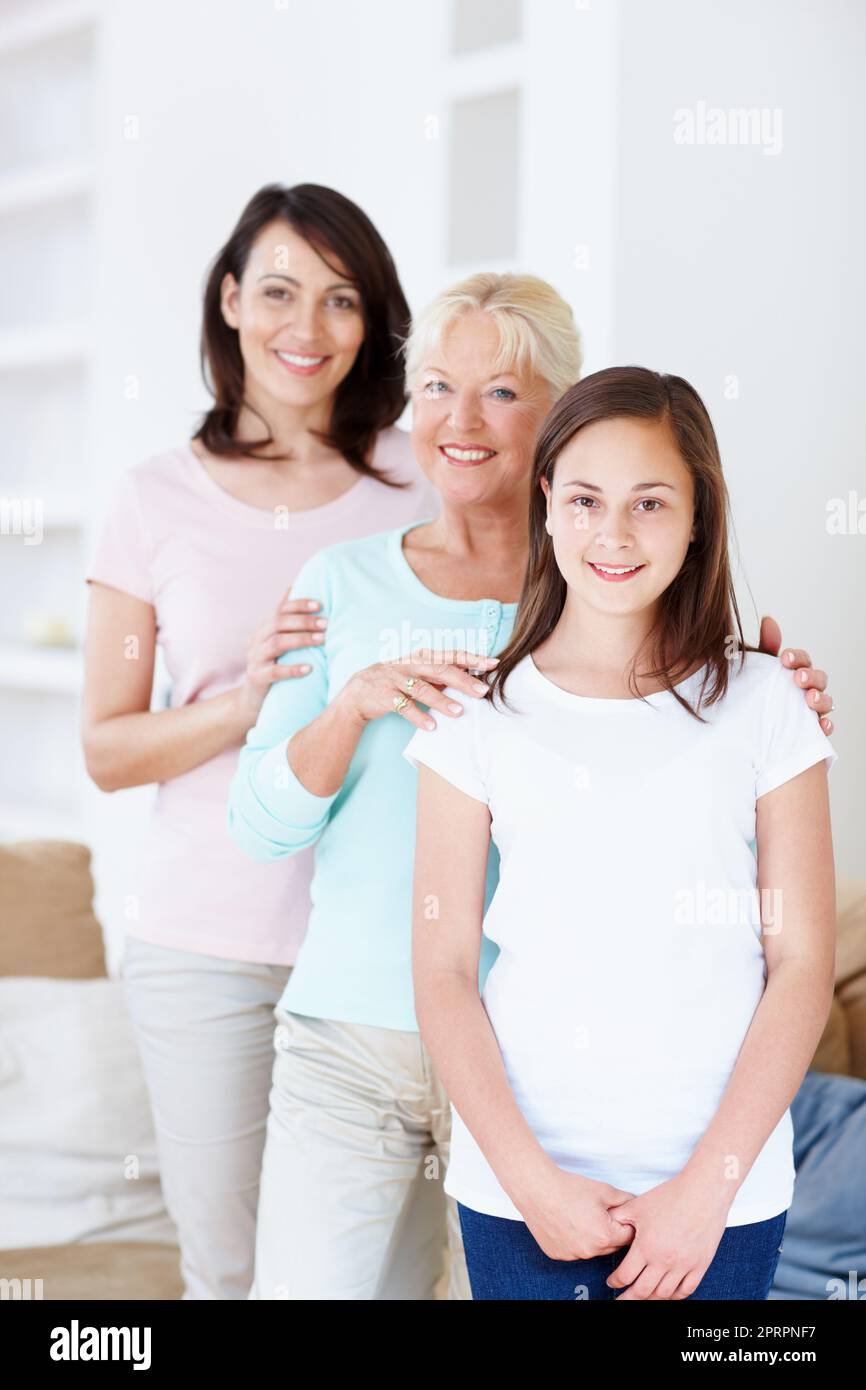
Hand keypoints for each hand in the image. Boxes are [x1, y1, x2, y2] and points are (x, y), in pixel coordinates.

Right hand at [235, 587, 326, 726]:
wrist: (253, 699)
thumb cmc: (274, 665)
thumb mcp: (278, 641)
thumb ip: (285, 619)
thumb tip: (294, 586)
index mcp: (263, 628)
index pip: (279, 610)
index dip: (299, 605)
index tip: (320, 605)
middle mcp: (256, 640)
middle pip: (277, 623)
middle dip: (303, 621)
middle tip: (325, 624)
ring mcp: (254, 659)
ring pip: (276, 643)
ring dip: (301, 640)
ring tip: (322, 640)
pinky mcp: (256, 678)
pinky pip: (274, 672)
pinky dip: (293, 669)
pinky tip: (309, 668)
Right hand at [335, 648, 499, 730]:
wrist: (358, 692)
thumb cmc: (396, 681)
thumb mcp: (419, 674)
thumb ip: (441, 675)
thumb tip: (473, 680)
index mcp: (422, 657)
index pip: (450, 655)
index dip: (471, 659)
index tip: (492, 663)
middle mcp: (410, 665)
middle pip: (440, 670)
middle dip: (463, 680)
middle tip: (482, 691)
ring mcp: (396, 679)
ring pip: (422, 688)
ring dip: (442, 701)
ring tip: (459, 712)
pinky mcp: (385, 695)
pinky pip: (404, 706)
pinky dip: (418, 716)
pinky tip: (431, 725)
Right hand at [517, 1167, 637, 1260]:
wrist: (537, 1189)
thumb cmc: (568, 1188)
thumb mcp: (603, 1190)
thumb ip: (625, 1200)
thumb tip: (635, 1205)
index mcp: (604, 1236)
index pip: (627, 1237)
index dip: (625, 1223)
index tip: (618, 1214)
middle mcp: (589, 1251)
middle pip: (610, 1246)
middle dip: (609, 1232)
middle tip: (598, 1213)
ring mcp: (571, 1255)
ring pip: (591, 1250)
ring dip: (592, 1238)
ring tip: (581, 1216)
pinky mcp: (557, 1254)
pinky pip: (573, 1250)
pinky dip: (574, 1241)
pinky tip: (567, 1223)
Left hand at [604, 1173, 730, 1299]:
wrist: (702, 1192)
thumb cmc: (671, 1196)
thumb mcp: (638, 1205)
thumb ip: (619, 1217)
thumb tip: (606, 1223)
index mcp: (646, 1246)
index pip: (625, 1276)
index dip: (615, 1282)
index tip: (612, 1282)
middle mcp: (664, 1260)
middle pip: (642, 1291)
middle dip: (628, 1298)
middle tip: (621, 1300)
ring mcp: (683, 1266)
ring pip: (663, 1294)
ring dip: (650, 1298)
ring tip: (642, 1297)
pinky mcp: (699, 1265)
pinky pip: (686, 1290)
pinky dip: (674, 1296)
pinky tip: (667, 1293)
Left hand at [759, 615, 833, 734]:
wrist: (745, 727)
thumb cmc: (757, 693)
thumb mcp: (758, 671)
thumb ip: (766, 648)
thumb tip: (769, 620)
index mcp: (794, 672)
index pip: (803, 660)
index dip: (797, 658)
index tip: (784, 658)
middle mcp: (807, 689)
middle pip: (819, 678)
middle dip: (810, 676)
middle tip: (797, 678)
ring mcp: (810, 710)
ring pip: (826, 701)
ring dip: (820, 699)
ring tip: (809, 699)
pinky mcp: (809, 730)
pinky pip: (824, 728)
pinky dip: (826, 725)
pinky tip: (822, 725)